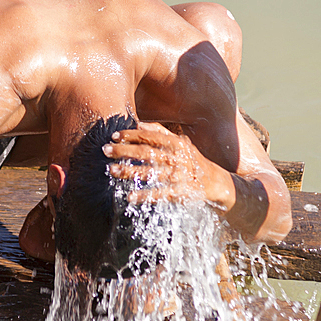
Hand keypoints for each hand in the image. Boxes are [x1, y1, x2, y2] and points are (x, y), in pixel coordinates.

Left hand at [102, 122, 230, 208]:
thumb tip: (138, 123)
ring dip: (129, 171)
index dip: (131, 135)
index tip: (114, 136)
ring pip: (150, 173)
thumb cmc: (192, 160)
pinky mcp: (180, 193)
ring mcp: (178, 176)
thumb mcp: (180, 143)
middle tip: (105, 150)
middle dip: (124, 151)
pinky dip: (144, 196)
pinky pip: (159, 194)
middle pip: (146, 152)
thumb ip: (160, 133)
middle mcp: (176, 158)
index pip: (150, 136)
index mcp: (176, 143)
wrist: (216, 182)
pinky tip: (129, 197)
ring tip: (110, 171)